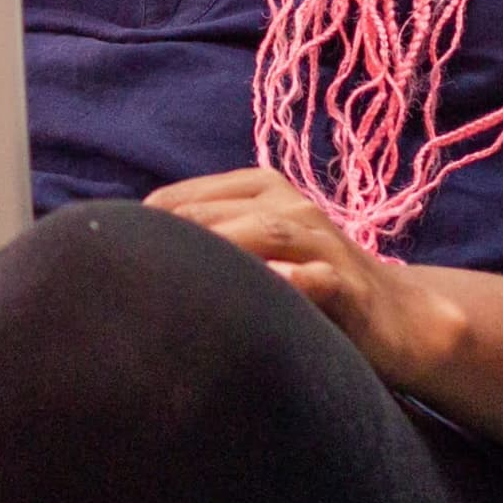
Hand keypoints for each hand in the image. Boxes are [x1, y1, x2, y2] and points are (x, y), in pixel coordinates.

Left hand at [146, 168, 465, 388]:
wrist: (400, 316)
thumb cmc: (313, 282)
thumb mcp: (260, 250)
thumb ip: (210, 243)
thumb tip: (128, 260)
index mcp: (259, 187)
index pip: (178, 200)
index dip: (138, 235)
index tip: (101, 272)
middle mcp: (287, 203)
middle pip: (208, 216)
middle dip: (164, 249)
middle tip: (117, 288)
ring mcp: (319, 239)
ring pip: (257, 235)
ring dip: (213, 257)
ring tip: (168, 285)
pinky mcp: (346, 283)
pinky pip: (309, 280)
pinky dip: (281, 286)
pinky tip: (252, 303)